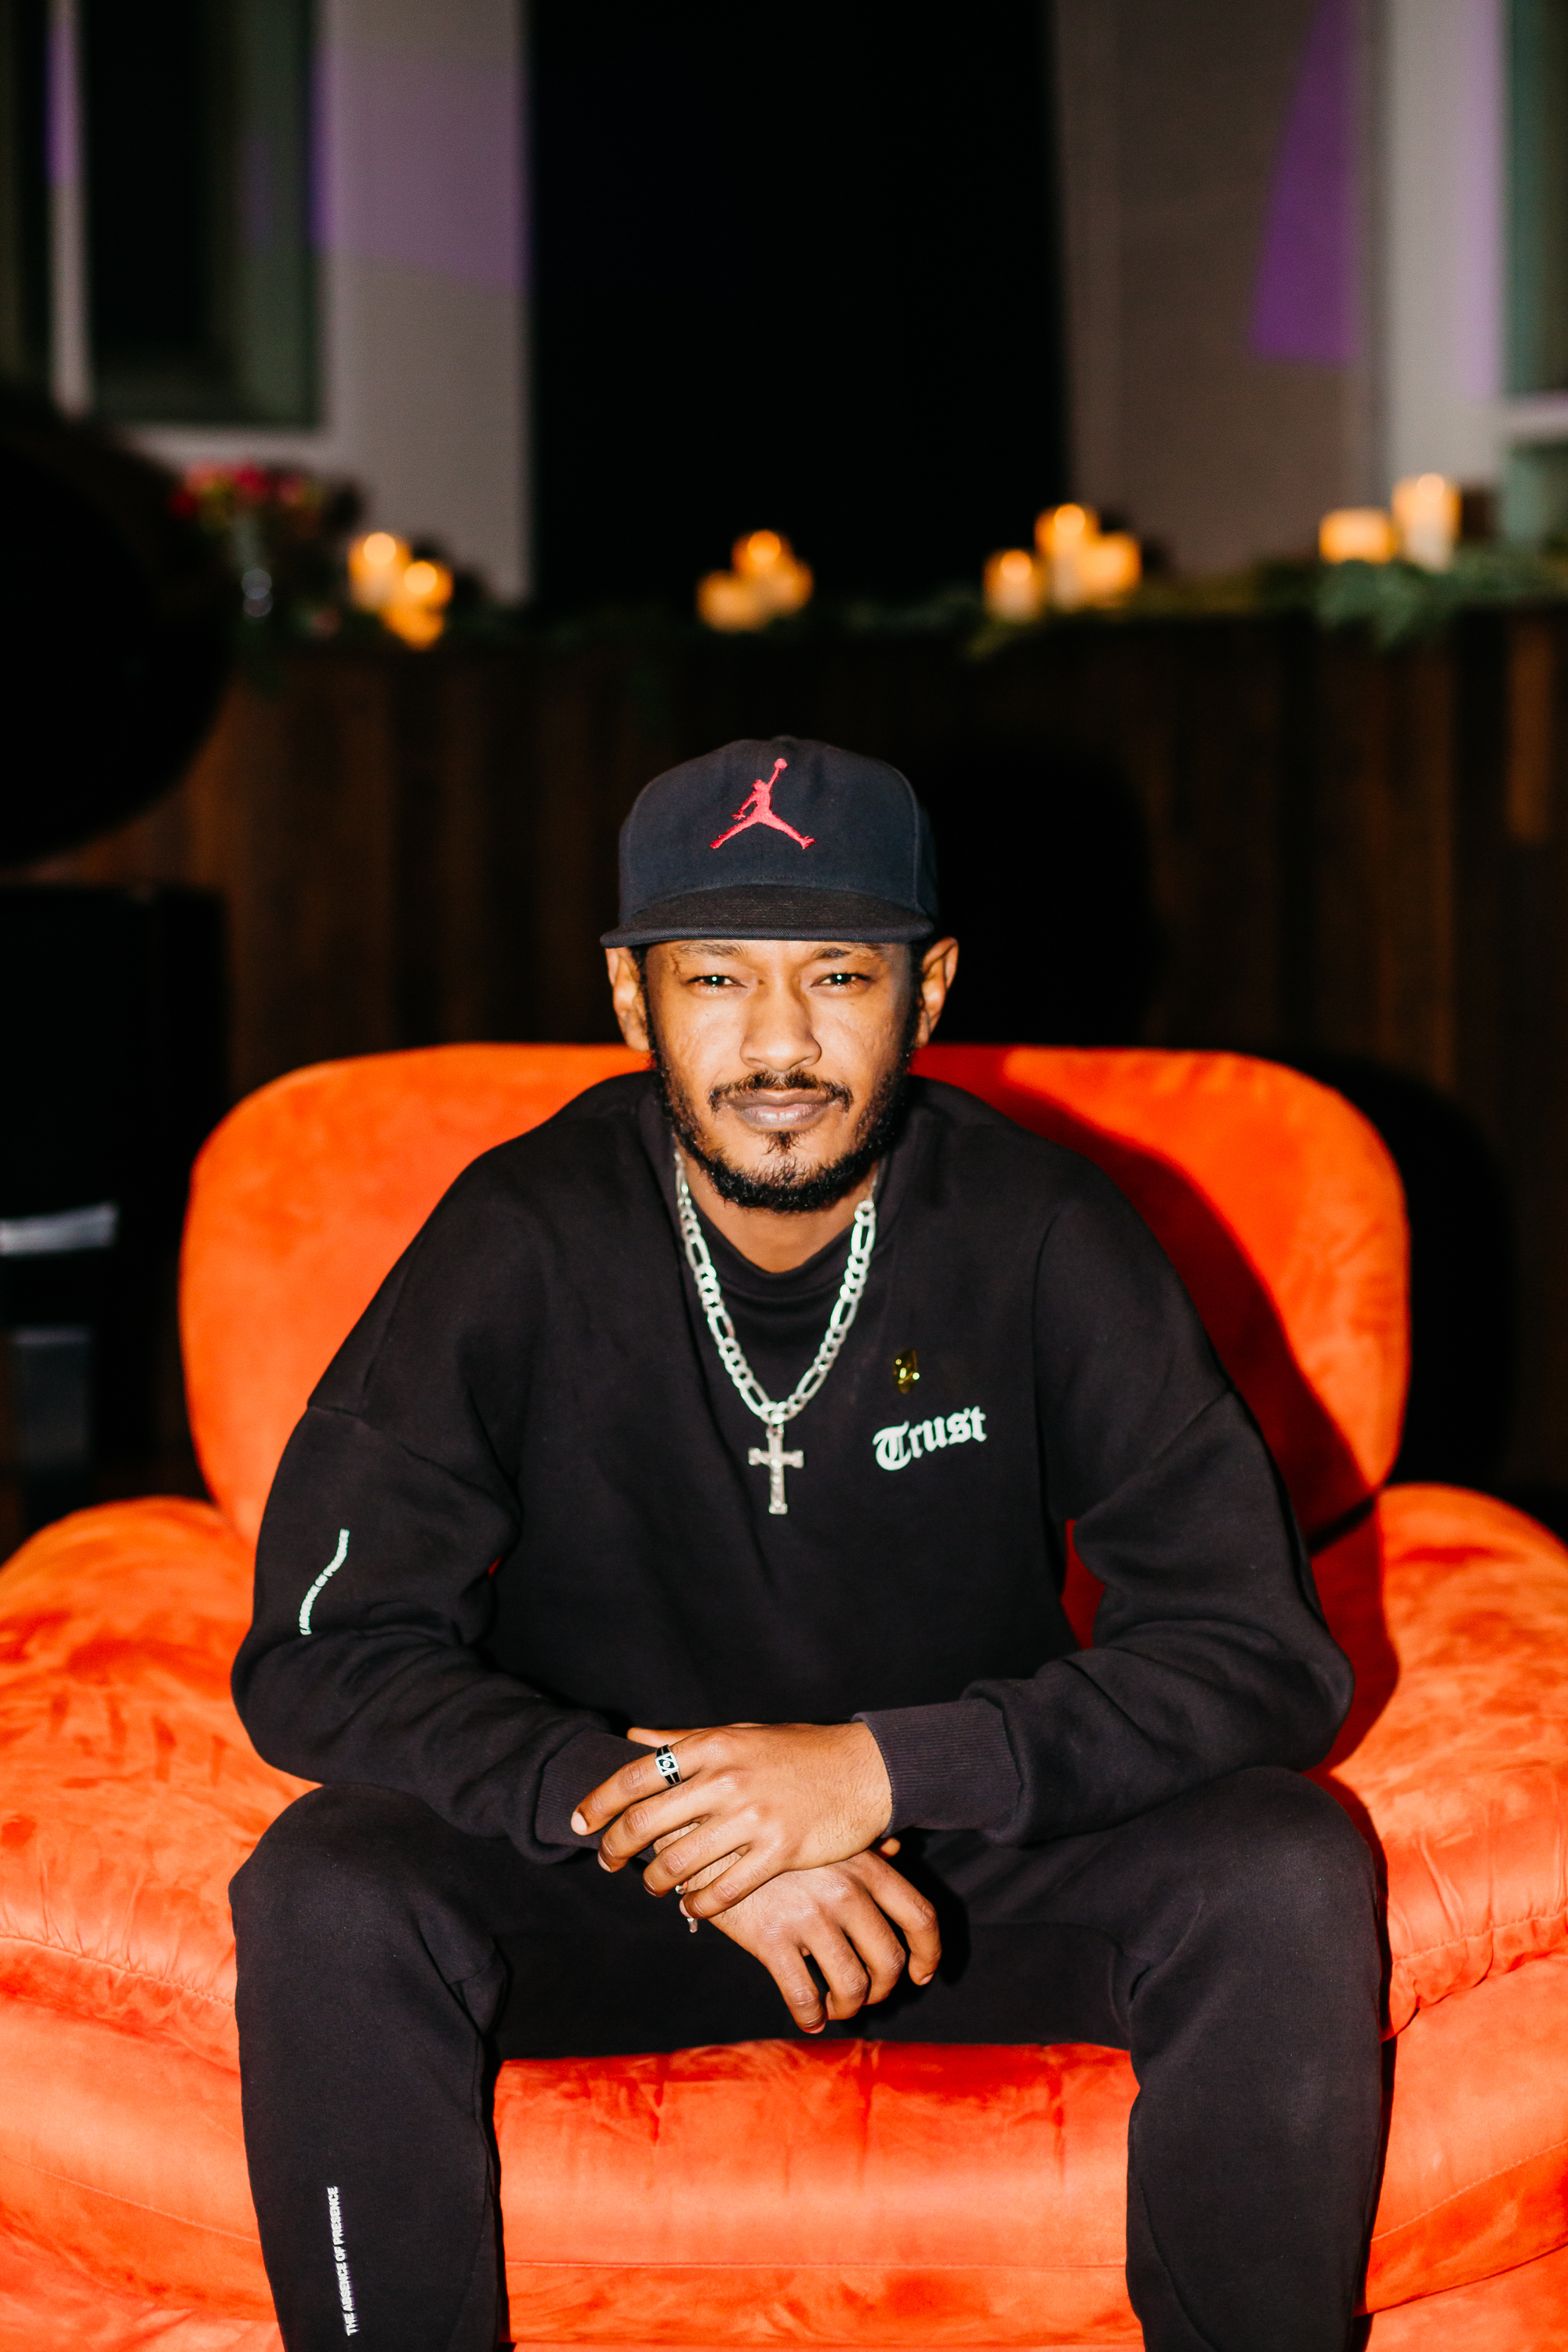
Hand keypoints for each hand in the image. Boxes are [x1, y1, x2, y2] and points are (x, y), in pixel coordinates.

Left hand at [572, 1721, 893, 1916]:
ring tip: (653, 1885)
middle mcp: (728, 1778)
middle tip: (608, 1861)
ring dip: (656, 1881)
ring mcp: (753, 1816)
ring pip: (680, 1862)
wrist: (866, 1770)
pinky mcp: (779, 1851)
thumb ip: (684, 1740)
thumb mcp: (740, 1734)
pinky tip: (691, 1907)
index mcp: (713, 1746)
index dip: (599, 1802)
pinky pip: (723, 1889)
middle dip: (617, 1848)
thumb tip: (633, 1739)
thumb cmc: (798, 1751)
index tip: (580, 1823)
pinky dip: (699, 1904)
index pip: (636, 1776)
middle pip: (647, 1822)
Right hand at [690, 1850, 939, 2033]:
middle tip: (866, 1994)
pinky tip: (809, 2017)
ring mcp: (808, 1915)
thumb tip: (898, 1847)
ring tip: (835, 2005)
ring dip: (849, 2006)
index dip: (928, 1954)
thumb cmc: (772, 1833)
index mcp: (865, 1865)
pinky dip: (811, 2016)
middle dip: (882, 1989)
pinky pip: (804, 1996)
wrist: (708, 1831)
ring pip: (852, 1986)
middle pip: (889, 1960)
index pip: (920, 1917)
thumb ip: (864, 1845)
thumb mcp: (824, 1832)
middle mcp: (845, 1890)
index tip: (922, 1975)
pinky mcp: (769, 1938)